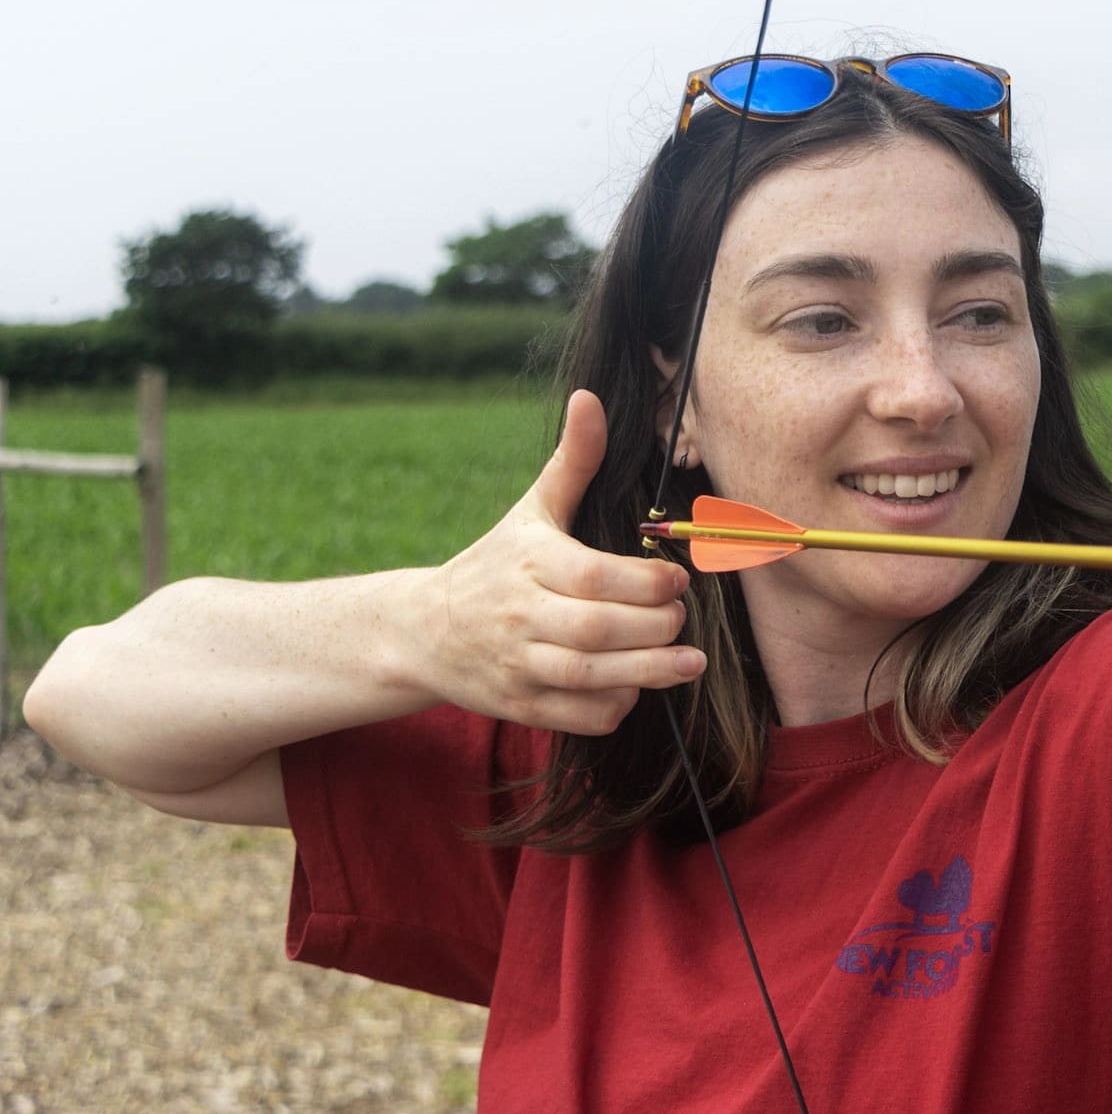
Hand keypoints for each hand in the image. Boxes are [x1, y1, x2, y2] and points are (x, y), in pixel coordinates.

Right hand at [407, 389, 703, 733]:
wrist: (421, 631)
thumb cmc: (495, 564)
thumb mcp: (531, 510)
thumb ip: (572, 461)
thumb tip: (591, 398)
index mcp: (528, 562)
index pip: (594, 576)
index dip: (646, 581)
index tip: (678, 580)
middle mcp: (519, 615)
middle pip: (597, 629)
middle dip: (654, 627)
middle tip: (683, 619)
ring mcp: (517, 664)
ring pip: (588, 675)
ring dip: (646, 673)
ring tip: (688, 663)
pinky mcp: (519, 706)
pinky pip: (575, 715)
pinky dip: (612, 706)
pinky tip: (635, 686)